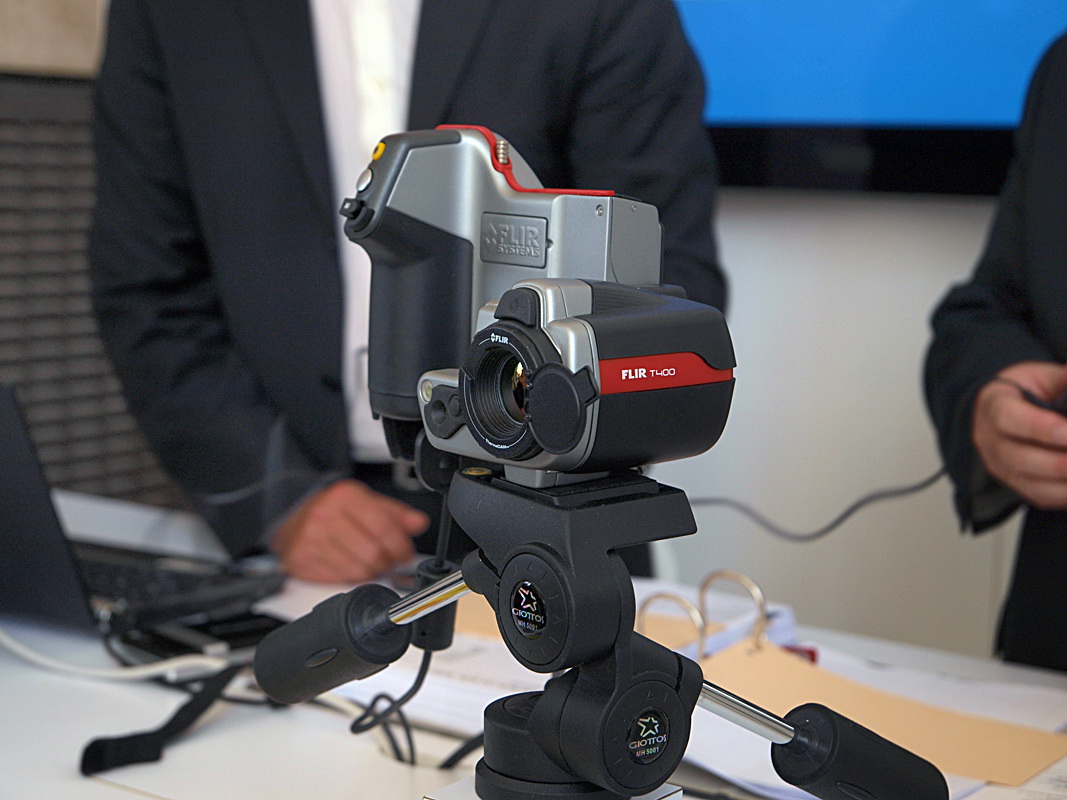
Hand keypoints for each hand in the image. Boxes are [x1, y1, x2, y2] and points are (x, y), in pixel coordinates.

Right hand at [270, 480, 427, 582]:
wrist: (293, 520)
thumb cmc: (332, 511)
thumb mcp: (366, 502)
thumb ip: (396, 513)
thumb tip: (419, 523)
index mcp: (345, 496)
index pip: (384, 527)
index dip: (401, 546)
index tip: (406, 553)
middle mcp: (325, 516)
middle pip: (372, 552)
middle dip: (388, 562)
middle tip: (390, 561)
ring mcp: (310, 540)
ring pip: (358, 570)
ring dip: (372, 572)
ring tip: (371, 563)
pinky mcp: (301, 560)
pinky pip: (340, 580)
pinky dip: (353, 579)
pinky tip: (353, 567)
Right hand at [972, 361, 1066, 507]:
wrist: (1001, 410)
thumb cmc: (1024, 392)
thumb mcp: (1042, 377)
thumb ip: (1064, 380)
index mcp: (993, 406)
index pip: (1008, 419)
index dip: (1040, 427)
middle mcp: (990, 440)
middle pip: (1019, 458)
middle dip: (1058, 462)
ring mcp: (1000, 466)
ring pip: (1030, 484)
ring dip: (1064, 482)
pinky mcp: (1016, 484)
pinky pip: (1040, 497)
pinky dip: (1065, 495)